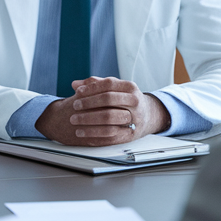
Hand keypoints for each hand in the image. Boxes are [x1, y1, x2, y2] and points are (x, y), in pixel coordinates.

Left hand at [35, 77, 169, 146]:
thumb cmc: (124, 99)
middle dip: (89, 103)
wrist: (146, 116)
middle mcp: (134, 101)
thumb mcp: (114, 88)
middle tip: (74, 106)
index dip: (91, 88)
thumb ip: (95, 84)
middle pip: (108, 100)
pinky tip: (83, 133)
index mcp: (130, 87)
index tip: (78, 92)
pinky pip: (110, 136)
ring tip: (74, 120)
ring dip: (88, 120)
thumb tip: (75, 84)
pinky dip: (94, 135)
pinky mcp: (130, 134)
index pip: (108, 84)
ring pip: (109, 118)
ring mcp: (134, 118)